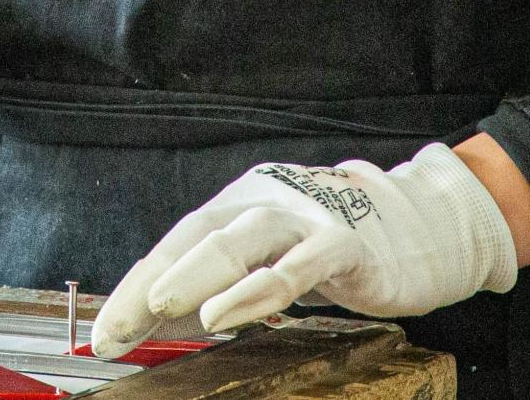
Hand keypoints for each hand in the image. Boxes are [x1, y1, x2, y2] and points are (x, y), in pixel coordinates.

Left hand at [91, 145, 516, 356]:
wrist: (425, 226)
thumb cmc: (339, 246)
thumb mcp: (272, 263)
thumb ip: (221, 285)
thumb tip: (156, 320)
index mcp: (243, 204)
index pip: (177, 241)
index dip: (135, 284)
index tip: (104, 330)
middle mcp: (266, 200)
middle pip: (196, 237)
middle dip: (149, 284)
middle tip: (114, 327)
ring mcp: (307, 218)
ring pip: (239, 241)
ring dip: (194, 275)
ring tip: (158, 307)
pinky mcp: (345, 244)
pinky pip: (295, 268)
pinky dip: (257, 291)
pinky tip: (225, 315)